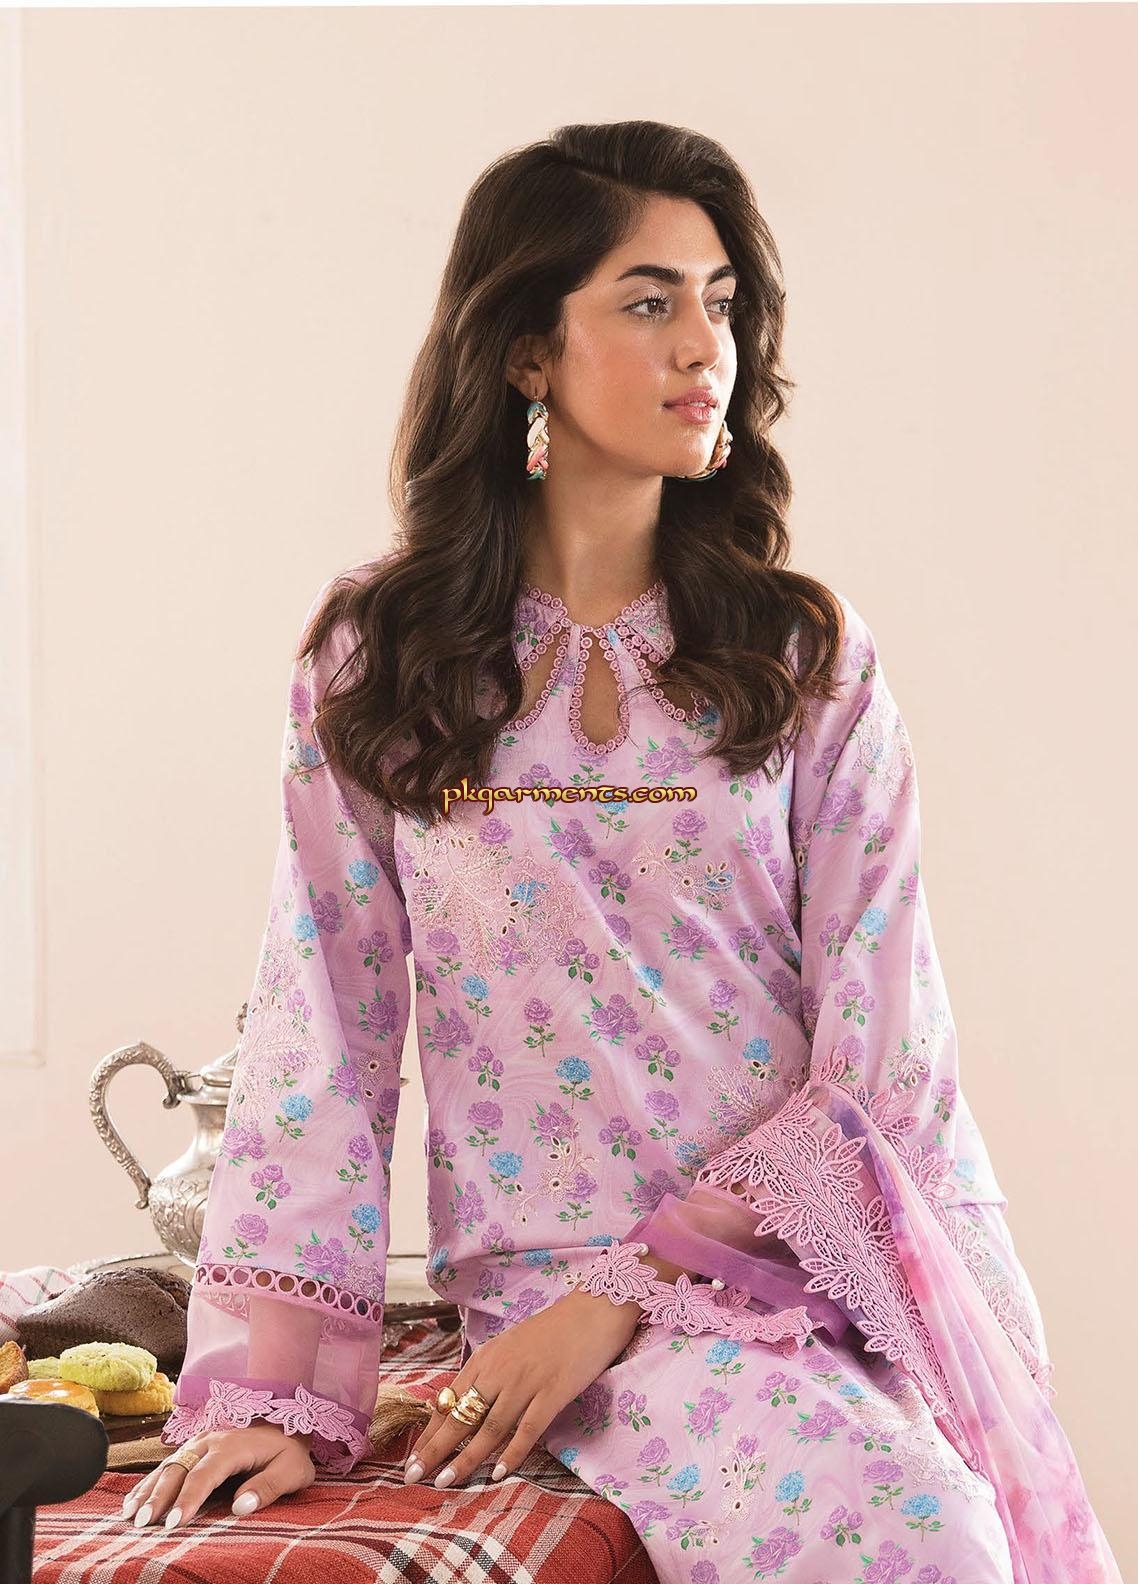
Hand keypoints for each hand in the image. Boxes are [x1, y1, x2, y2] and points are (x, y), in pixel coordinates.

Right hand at [120, 1423, 315, 1528]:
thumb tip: (241, 1507)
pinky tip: (132, 1501)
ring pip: (168, 1465)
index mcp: (233, 1445)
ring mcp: (200, 1441)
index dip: (188, 1499)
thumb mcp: (292, 1469)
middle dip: (159, 1497)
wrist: (287, 1422)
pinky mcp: (194, 1446)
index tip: (174, 1523)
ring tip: (130, 1516)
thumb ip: (269, 1486)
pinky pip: (167, 1464)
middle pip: (179, 1469)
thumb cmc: (289, 1452)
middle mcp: (211, 1440)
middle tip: (143, 1525)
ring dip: (148, 1491)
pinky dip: (148, 1483)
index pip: (205, 1474)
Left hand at [402, 1286, 641, 1490]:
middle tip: (412, 1475)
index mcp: (487, 1358)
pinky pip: (527, 1429)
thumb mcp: (509, 1347)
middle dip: (435, 1448)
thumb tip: (458, 1404)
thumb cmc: (552, 1332)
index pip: (449, 1399)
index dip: (430, 1431)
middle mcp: (500, 1370)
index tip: (412, 1457)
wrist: (593, 1310)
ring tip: (445, 1481)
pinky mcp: (552, 1393)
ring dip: (465, 1457)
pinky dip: (512, 1453)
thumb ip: (487, 1374)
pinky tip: (497, 1473)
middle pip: (462, 1415)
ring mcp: (526, 1382)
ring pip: (489, 1427)